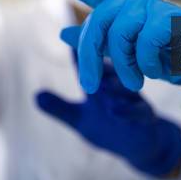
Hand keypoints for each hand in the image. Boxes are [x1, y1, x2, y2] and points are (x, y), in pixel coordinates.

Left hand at [36, 0, 180, 92]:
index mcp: (121, 10)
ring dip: (127, 66)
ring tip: (142, 77)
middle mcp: (134, 2)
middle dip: (88, 57)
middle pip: (96, 23)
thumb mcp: (127, 57)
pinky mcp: (171, 15)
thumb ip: (98, 43)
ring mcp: (153, 6)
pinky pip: (145, 42)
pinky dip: (150, 64)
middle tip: (91, 86)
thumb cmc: (168, 62)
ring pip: (119, 35)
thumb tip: (63, 32)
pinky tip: (164, 67)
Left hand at [36, 27, 180, 177]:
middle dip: (99, 63)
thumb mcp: (79, 119)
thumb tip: (35, 96)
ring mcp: (133, 99)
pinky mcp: (145, 115)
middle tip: (90, 56)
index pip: (87, 63)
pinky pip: (138, 110)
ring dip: (114, 86)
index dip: (78, 51)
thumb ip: (59, 108)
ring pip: (125, 87)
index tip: (67, 34)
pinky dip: (127, 109)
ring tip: (103, 88)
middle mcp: (117, 84)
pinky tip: (115, 111)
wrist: (139, 144)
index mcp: (101, 81)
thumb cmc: (107, 126)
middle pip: (108, 69)